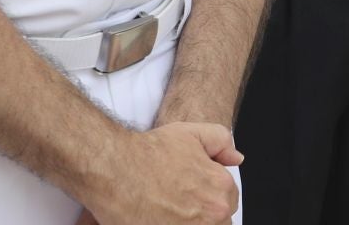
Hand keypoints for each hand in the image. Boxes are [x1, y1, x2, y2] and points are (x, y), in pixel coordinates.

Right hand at [78, 123, 241, 224]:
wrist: (113, 168)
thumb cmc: (147, 153)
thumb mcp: (192, 133)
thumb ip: (221, 142)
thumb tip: (235, 158)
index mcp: (220, 190)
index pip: (228, 204)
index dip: (210, 197)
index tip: (194, 195)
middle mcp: (210, 215)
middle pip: (216, 222)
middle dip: (201, 215)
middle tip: (179, 205)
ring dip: (188, 222)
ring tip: (167, 212)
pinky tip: (157, 219)